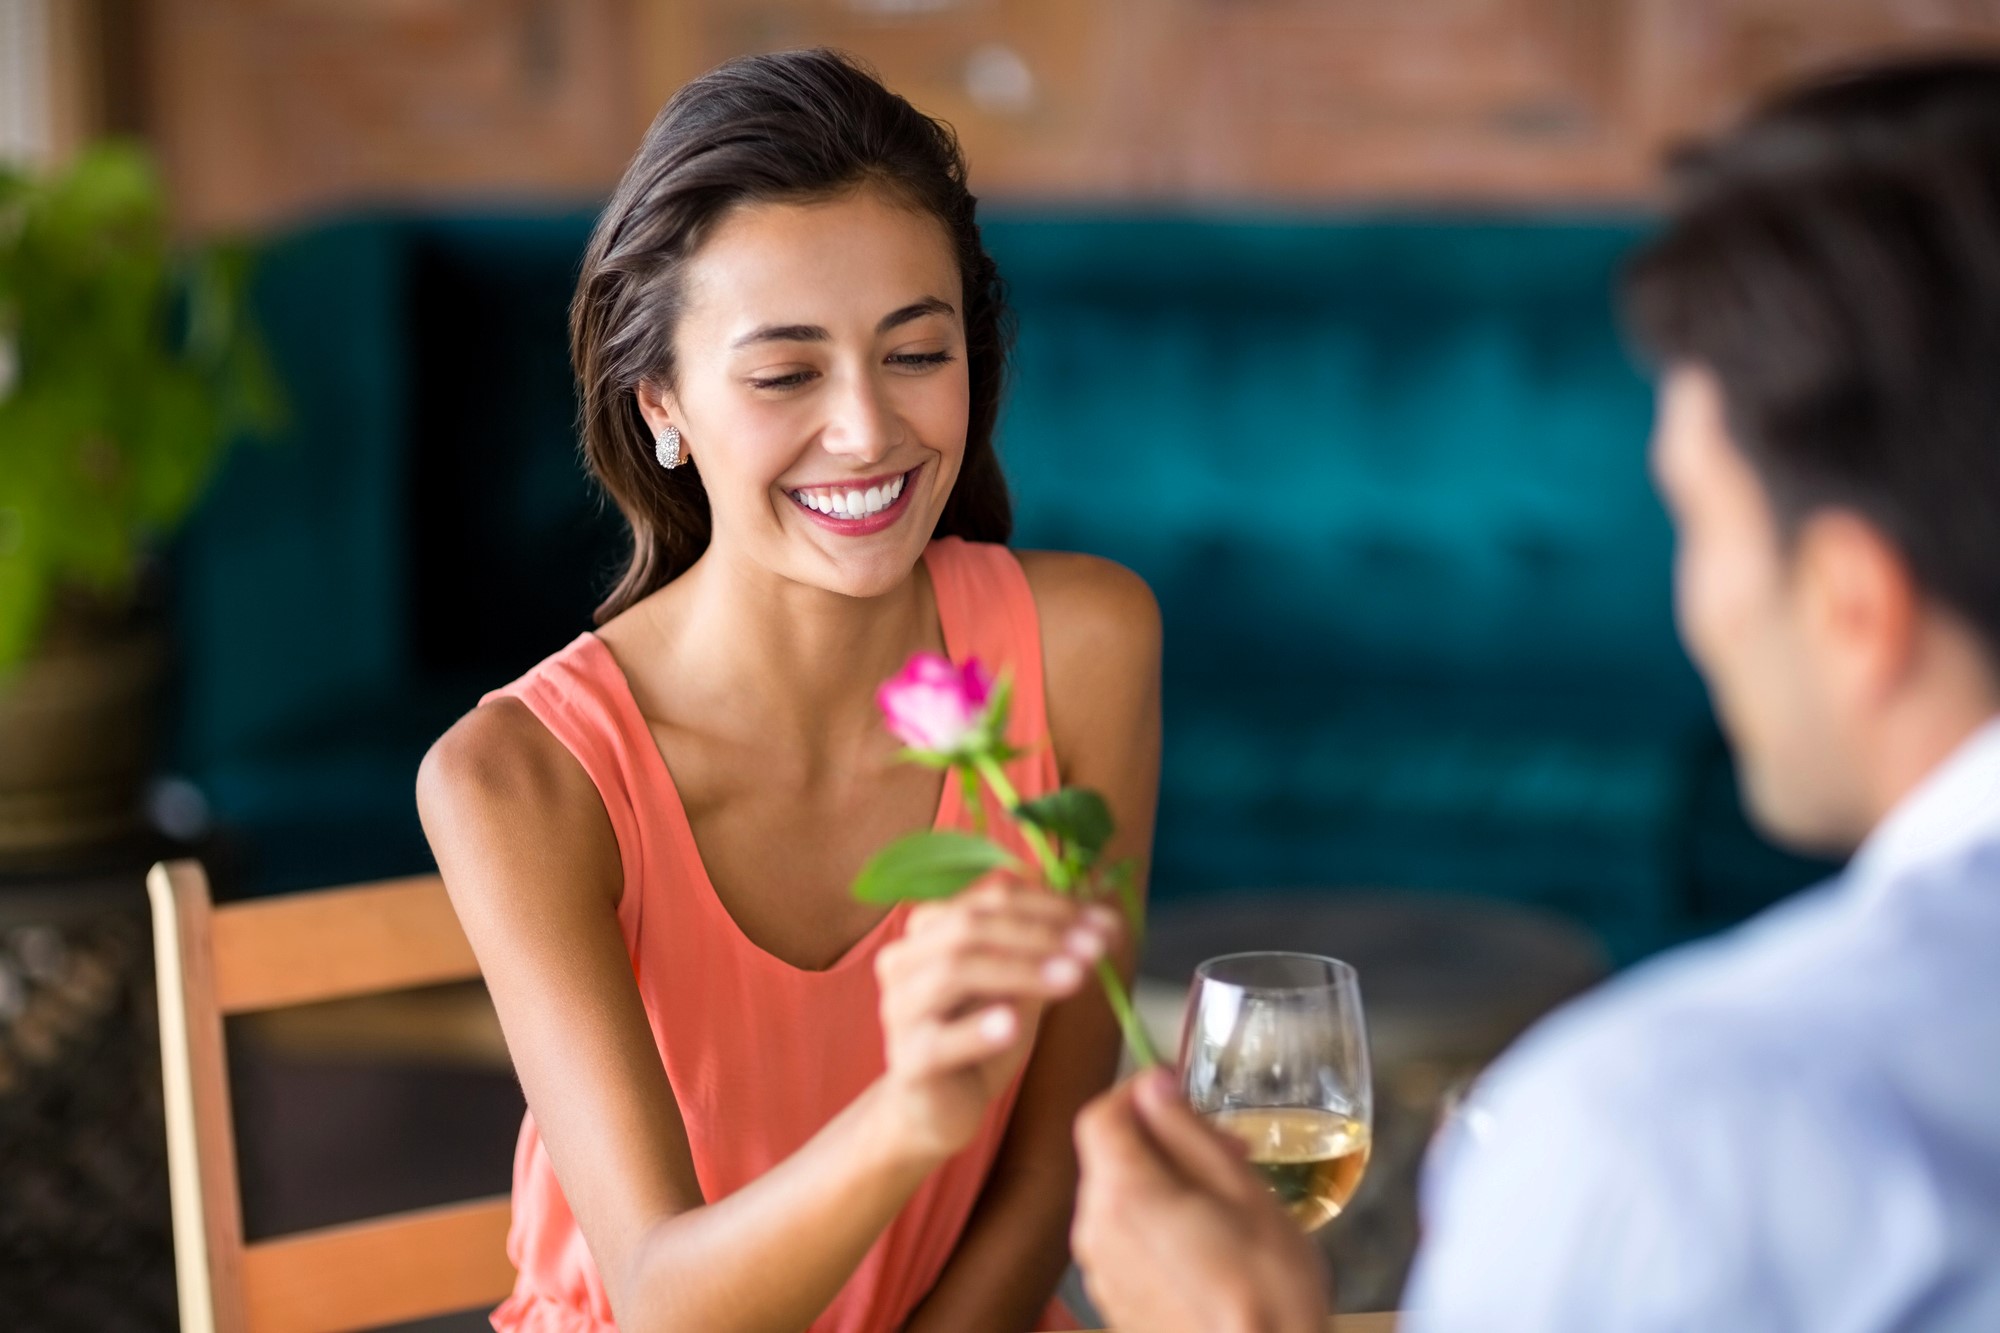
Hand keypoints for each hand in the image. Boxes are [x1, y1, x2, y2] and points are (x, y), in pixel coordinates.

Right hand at [874, 877, 1117, 1161]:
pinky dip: (977, 1030)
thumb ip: (1050, 954)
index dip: (1052, 907)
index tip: (1106, 924)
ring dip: (1021, 971)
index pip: (991, 900)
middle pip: (970, 928)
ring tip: (1074, 979)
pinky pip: (939, 1041)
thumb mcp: (1018, 987)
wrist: (940, 1107)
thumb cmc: (978, 1037)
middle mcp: (903, 960)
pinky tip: (1013, 1025)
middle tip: (1095, 949)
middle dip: (1040, 934)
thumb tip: (1106, 923)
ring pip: (955, 972)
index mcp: (928, 930)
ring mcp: (899, 1010)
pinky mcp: (908, 1062)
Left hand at [1073, 1069, 1330, 1332]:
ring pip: (1117, 1198)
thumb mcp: (1241, 1190)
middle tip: (1224, 1147)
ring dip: (1160, 1181)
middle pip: (1107, 1155)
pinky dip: (1155, 1224)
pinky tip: (1208, 1241)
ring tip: (1226, 1199)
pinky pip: (1123, 1241)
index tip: (1175, 1090)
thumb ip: (1187, 1130)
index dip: (1134, 1093)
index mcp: (1122, 1193)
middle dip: (1159, 1139)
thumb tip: (1155, 1085)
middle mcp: (1095, 1231)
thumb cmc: (1266, 1289)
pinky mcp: (1113, 1303)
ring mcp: (1100, 1273)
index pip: (1099, 1114)